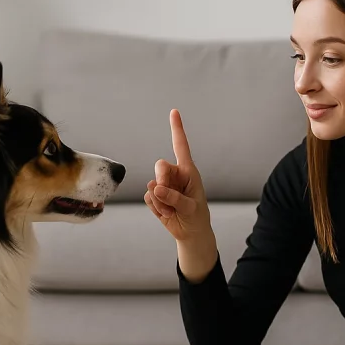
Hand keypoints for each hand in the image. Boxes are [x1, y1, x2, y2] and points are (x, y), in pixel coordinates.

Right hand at [144, 109, 210, 241]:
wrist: (190, 232)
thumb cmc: (196, 216)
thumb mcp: (190, 208)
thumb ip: (175, 198)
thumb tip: (155, 189)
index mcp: (188, 170)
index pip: (181, 146)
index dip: (177, 129)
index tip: (174, 111)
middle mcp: (174, 174)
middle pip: (160, 165)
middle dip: (162, 179)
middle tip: (169, 195)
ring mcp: (162, 185)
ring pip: (152, 185)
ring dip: (162, 201)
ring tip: (173, 209)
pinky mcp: (154, 196)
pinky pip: (148, 197)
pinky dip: (156, 208)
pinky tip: (166, 212)